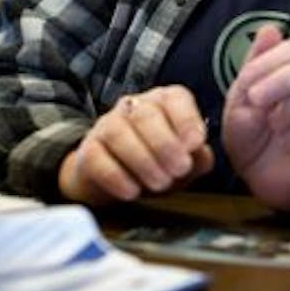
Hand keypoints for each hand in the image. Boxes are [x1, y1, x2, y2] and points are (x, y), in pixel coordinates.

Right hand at [58, 85, 214, 203]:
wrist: (115, 179)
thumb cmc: (158, 163)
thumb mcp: (185, 162)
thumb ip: (198, 158)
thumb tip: (201, 156)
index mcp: (164, 102)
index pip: (175, 98)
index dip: (187, 120)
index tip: (195, 144)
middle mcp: (134, 107)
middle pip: (146, 115)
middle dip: (165, 144)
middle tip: (179, 170)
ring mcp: (106, 125)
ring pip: (118, 132)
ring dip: (142, 160)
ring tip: (160, 184)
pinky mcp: (87, 150)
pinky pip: (96, 157)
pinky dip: (116, 176)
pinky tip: (132, 192)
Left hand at [221, 26, 289, 213]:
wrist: (258, 179)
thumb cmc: (250, 136)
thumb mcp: (240, 100)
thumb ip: (254, 66)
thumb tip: (271, 28)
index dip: (271, 61)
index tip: (246, 84)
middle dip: (282, 80)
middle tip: (256, 100)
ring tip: (273, 123)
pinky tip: (284, 141)